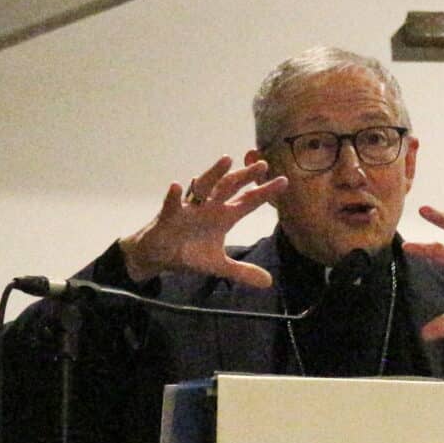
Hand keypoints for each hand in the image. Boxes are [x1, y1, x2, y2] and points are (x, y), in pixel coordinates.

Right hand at [118, 156, 287, 286]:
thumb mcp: (219, 266)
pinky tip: (177, 185)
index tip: (284, 180)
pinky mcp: (168, 216)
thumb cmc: (189, 253)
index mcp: (223, 217)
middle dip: (245, 176)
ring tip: (227, 160)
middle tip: (262, 164)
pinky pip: (171, 204)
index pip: (248, 202)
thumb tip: (268, 282)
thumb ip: (243, 271)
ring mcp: (189, 208)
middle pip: (229, 187)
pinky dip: (174, 196)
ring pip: (203, 187)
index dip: (265, 192)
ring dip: (214, 173)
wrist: (159, 256)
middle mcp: (209, 207)